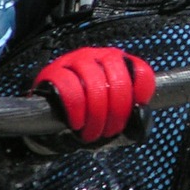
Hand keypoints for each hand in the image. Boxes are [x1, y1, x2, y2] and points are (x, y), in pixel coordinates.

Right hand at [32, 47, 154, 142]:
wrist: (49, 115)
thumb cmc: (85, 113)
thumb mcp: (111, 112)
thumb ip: (130, 114)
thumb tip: (141, 116)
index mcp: (118, 63)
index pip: (140, 71)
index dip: (141, 95)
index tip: (132, 113)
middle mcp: (98, 57)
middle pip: (119, 81)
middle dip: (117, 112)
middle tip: (109, 130)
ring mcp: (74, 61)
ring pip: (94, 85)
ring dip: (96, 116)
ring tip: (91, 132)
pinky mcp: (52, 72)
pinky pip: (69, 89)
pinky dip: (76, 110)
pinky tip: (76, 122)